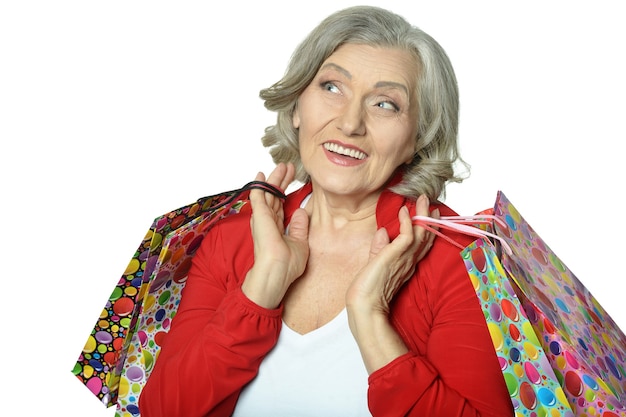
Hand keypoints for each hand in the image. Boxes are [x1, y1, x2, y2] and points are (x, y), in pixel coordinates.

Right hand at [241, 163, 309, 308]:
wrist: (277, 273)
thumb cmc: (287, 266)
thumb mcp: (300, 243)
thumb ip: (298, 227)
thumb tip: (299, 212)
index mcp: (277, 229)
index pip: (281, 206)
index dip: (285, 192)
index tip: (292, 180)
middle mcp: (268, 223)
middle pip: (274, 197)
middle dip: (281, 181)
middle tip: (287, 167)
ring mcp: (263, 220)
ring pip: (267, 193)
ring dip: (274, 179)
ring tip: (281, 166)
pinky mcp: (259, 217)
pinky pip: (257, 197)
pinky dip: (258, 186)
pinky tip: (260, 176)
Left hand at [345, 194, 437, 372]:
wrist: (364, 305)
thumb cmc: (368, 288)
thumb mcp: (375, 262)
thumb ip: (380, 247)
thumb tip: (382, 232)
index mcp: (405, 264)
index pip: (420, 244)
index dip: (426, 229)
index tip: (428, 214)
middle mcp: (409, 261)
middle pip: (425, 236)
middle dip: (429, 218)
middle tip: (430, 201)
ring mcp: (404, 259)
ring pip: (420, 233)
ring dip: (422, 214)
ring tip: (423, 199)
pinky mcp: (395, 256)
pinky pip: (406, 235)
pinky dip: (407, 222)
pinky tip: (405, 212)